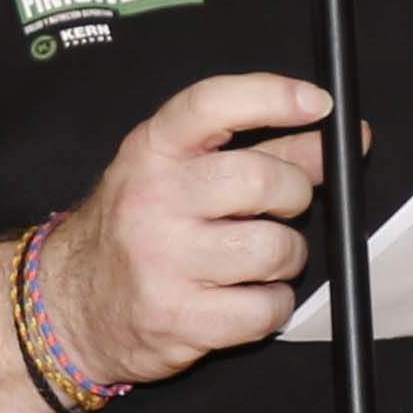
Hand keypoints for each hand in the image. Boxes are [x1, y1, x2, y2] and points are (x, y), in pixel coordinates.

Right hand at [47, 74, 333, 387]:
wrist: (70, 304)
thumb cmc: (139, 230)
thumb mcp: (185, 175)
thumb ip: (267, 151)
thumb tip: (342, 136)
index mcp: (151, 152)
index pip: (212, 105)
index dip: (273, 97)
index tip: (318, 104)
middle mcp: (152, 200)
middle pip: (262, 182)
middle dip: (294, 197)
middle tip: (281, 211)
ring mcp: (161, 260)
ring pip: (274, 250)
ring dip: (285, 258)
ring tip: (257, 260)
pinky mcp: (177, 316)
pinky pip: (266, 308)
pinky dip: (271, 307)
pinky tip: (244, 299)